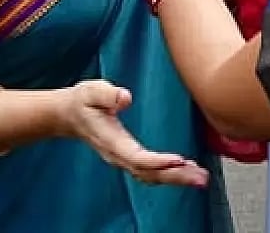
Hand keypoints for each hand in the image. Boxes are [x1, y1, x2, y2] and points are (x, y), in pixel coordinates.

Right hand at [59, 80, 207, 186]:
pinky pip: (150, 172)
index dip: (158, 161)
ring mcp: (123, 159)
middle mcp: (118, 155)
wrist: (68, 115)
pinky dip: (169, 174)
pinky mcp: (129, 157)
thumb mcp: (92, 91)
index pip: (136, 157)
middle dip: (175, 176)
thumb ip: (108, 93)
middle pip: (149, 173)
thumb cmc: (83, 101)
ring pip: (151, 176)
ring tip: (200, 177)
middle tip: (201, 176)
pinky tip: (187, 170)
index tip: (179, 160)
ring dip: (176, 178)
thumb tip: (125, 98)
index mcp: (111, 141)